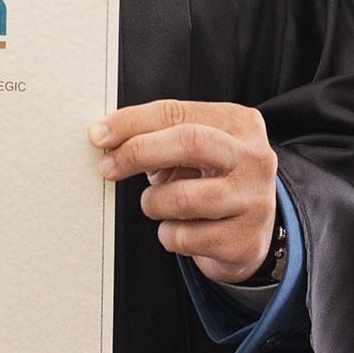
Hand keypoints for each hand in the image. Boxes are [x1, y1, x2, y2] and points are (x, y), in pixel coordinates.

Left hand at [90, 100, 278, 285]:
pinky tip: (180, 230)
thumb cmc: (208, 182)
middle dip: (139, 152)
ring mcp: (255, 200)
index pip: (177, 112)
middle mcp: (254, 158)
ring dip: (154, 203)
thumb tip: (104, 136)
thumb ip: (156, 137)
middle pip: (190, 142)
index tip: (98, 134)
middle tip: (108, 168)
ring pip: (184, 197)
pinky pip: (186, 238)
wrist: (248, 233)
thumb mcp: (190, 152)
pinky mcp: (245, 240)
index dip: (132, 122)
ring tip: (157, 204)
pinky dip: (169, 235)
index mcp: (238, 123)